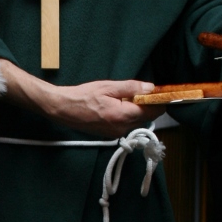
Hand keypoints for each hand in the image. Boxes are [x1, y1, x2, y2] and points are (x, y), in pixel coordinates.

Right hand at [46, 79, 165, 138]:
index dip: (159, 102)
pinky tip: (117, 106)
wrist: (62, 109)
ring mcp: (116, 134)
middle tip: (140, 91)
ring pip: (136, 122)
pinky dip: (127, 115)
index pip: (152, 112)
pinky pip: (126, 125)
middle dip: (147, 105)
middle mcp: (122, 129)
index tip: (159, 92)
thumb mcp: (108, 87)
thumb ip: (131, 88)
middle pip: (146, 118)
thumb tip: (151, 88)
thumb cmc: (83, 96)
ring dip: (136, 111)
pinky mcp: (110, 135)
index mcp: (123, 116)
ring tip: (125, 98)